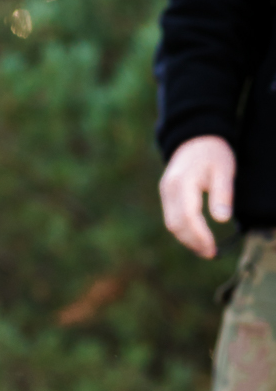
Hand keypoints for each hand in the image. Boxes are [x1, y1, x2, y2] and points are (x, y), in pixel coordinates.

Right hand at [159, 136, 235, 257]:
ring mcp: (165, 193)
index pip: (189, 216)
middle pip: (176, 225)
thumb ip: (222, 194)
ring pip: (171, 225)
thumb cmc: (213, 153)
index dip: (200, 236)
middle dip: (193, 242)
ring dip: (187, 240)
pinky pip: (171, 219)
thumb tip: (222, 219)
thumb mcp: (224, 170)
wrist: (195, 137)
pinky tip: (196, 237)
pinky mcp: (166, 196)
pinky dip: (183, 231)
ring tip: (204, 249)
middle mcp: (169, 189)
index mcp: (183, 182)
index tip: (213, 249)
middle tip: (210, 253)